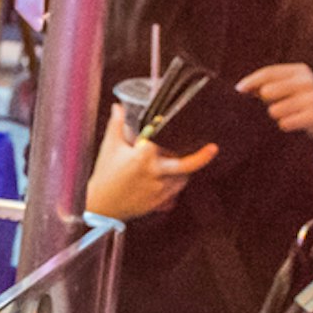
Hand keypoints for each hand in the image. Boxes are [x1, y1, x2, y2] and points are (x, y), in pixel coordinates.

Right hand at [88, 124, 218, 221]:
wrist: (100, 206)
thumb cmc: (105, 175)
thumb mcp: (110, 147)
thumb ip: (117, 124)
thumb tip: (118, 106)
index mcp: (143, 157)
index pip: (166, 142)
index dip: (177, 135)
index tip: (189, 129)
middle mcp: (154, 173)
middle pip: (185, 165)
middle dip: (201, 157)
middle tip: (213, 148)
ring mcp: (158, 190)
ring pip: (182, 178)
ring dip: (185, 170)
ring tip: (179, 161)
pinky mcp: (158, 202)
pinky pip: (175, 192)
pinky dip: (176, 184)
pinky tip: (171, 178)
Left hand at [239, 62, 312, 139]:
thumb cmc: (306, 102)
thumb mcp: (292, 87)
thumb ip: (270, 85)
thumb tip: (242, 88)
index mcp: (300, 71)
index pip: (269, 73)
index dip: (251, 81)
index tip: (238, 89)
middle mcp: (307, 81)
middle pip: (268, 91)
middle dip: (265, 101)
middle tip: (275, 105)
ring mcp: (312, 98)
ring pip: (274, 110)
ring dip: (276, 115)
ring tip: (288, 115)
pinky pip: (284, 123)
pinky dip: (285, 125)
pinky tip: (293, 123)